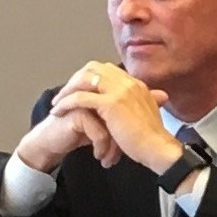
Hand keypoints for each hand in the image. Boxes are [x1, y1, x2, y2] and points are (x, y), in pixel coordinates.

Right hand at [20, 69, 124, 172]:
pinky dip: (101, 147)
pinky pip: (100, 133)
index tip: (129, 150)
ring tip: (109, 161)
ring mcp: (89, 101)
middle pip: (123, 118)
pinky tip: (99, 156)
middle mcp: (99, 94)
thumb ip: (122, 120)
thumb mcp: (105, 127)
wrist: (52, 142)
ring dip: (113, 147)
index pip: (129, 111)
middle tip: (118, 157)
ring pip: (113, 127)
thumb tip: (144, 120)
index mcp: (107, 93)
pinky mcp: (79, 113)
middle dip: (122, 140)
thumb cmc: (79, 133)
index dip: (130, 132)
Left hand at [56, 61, 182, 175]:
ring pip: (84, 79)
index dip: (89, 77)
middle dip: (75, 79)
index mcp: (136, 84)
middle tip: (64, 94)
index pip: (107, 70)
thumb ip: (141, 104)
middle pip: (93, 68)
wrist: (158, 149)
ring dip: (67, 90)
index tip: (79, 90)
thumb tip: (142, 102)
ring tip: (58, 103)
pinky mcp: (110, 103)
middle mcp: (128, 82)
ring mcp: (119, 91)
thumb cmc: (152, 138)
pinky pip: (80, 97)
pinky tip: (59, 111)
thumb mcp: (147, 115)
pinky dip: (66, 103)